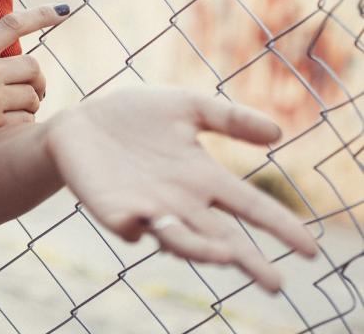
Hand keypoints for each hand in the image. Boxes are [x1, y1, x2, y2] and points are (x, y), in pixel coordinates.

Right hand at [0, 6, 65, 176]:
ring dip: (30, 108)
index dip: (41, 15)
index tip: (64, 9)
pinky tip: (2, 135)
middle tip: (33, 94)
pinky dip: (20, 129)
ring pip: (34, 98)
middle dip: (39, 82)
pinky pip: (24, 124)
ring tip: (12, 117)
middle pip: (34, 66)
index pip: (11, 24)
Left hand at [45, 86, 319, 292]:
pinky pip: (131, 227)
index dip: (281, 227)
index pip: (251, 206)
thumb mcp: (185, 106)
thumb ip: (228, 117)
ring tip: (224, 253)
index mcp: (203, 177)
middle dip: (250, 261)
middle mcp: (182, 202)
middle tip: (275, 283)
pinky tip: (147, 222)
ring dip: (201, 249)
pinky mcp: (114, 211)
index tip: (310, 249)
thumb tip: (278, 131)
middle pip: (224, 238)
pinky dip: (140, 228)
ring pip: (182, 240)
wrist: (78, 122)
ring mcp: (148, 210)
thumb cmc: (133, 116)